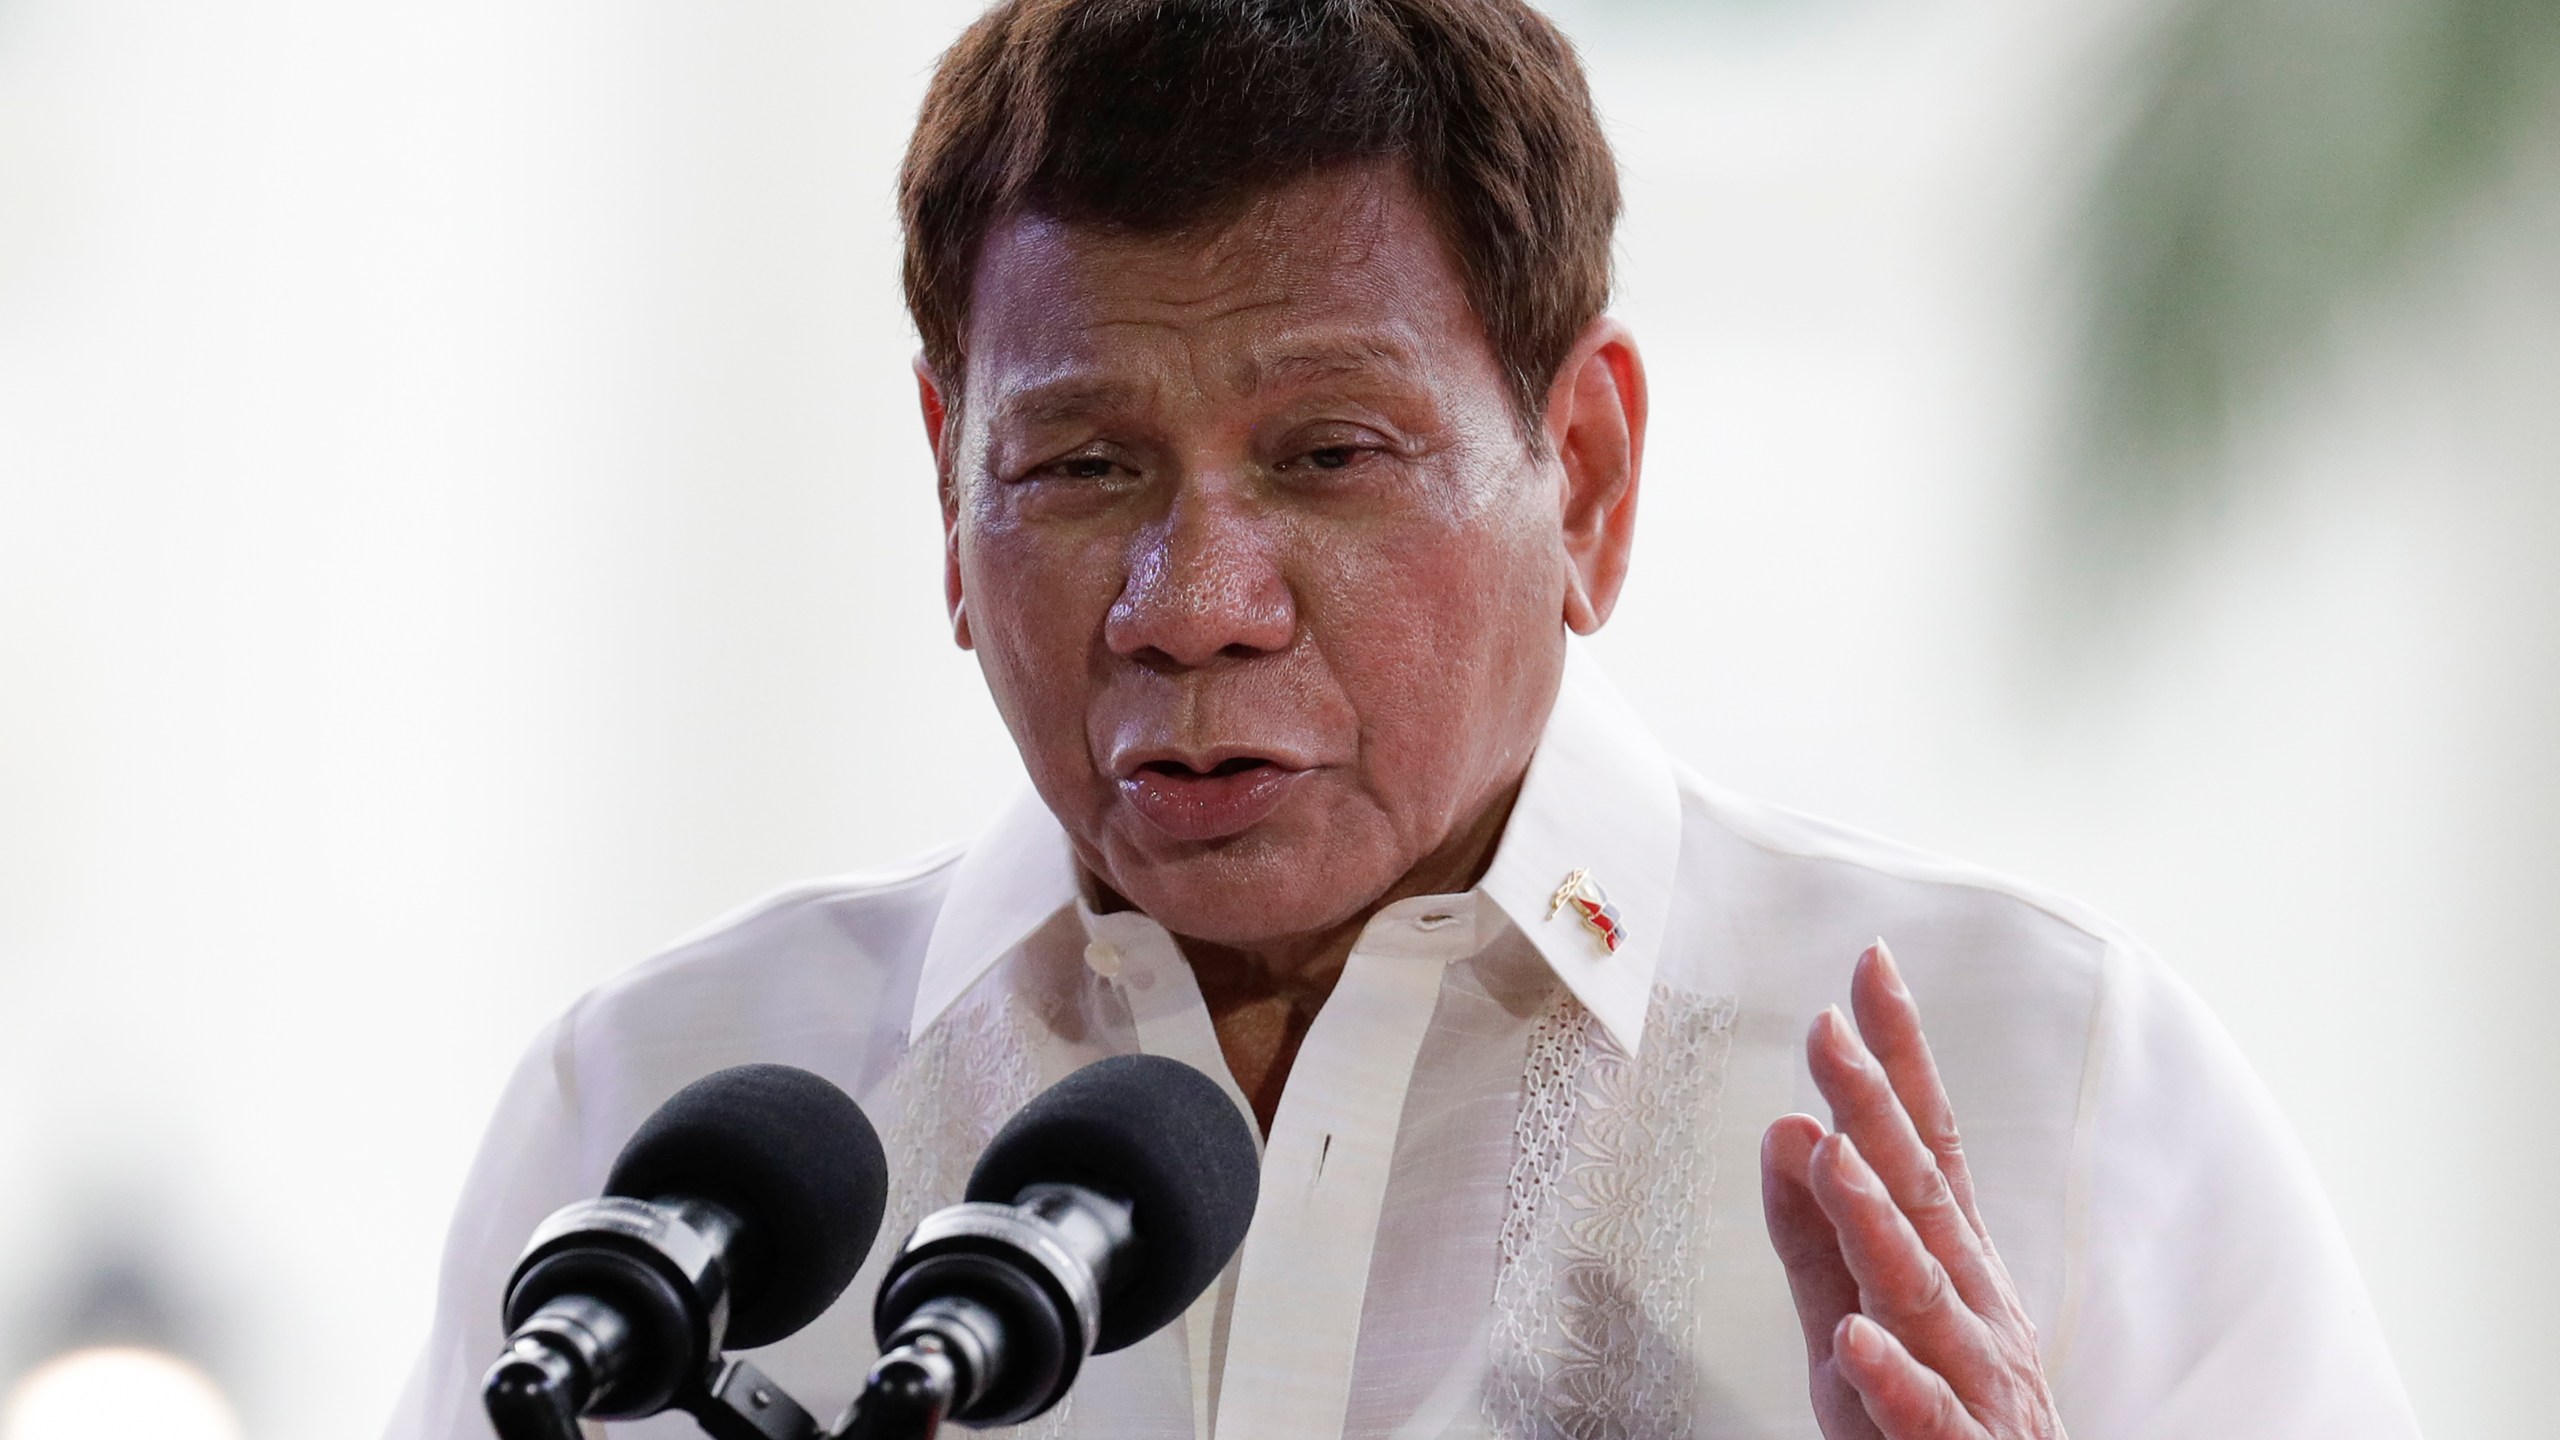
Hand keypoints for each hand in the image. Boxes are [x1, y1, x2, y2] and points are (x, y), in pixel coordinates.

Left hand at [1759, 940, 2066, 1439]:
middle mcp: (1973, 1307)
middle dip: (1877, 1110)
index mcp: (1951, 1264)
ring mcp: (1973, 1382)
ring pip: (1926, 1295)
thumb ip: (1814, 1236)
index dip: (1901, 1057)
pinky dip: (1893, 1374)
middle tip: (1828, 1029)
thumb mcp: (1852, 1315)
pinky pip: (1925, 1415)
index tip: (1869, 969)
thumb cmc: (1925, 1423)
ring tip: (1835, 1156)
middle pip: (1924, 1195)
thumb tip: (1784, 1128)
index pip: (1926, 1142)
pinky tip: (1856, 1338)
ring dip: (1879, 1222)